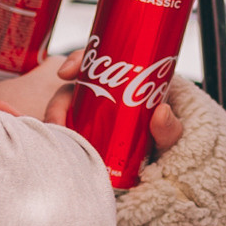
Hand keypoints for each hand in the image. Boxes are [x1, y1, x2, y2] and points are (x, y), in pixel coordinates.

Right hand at [51, 50, 183, 156]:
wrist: (158, 166)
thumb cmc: (164, 140)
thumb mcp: (171, 134)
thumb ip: (170, 127)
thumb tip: (161, 111)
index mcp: (122, 81)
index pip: (96, 60)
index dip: (77, 60)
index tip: (65, 73)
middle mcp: (102, 93)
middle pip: (72, 88)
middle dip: (58, 103)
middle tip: (57, 122)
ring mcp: (89, 114)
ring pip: (63, 111)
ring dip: (54, 124)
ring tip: (58, 142)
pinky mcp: (81, 133)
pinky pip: (63, 131)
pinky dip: (56, 138)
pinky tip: (56, 148)